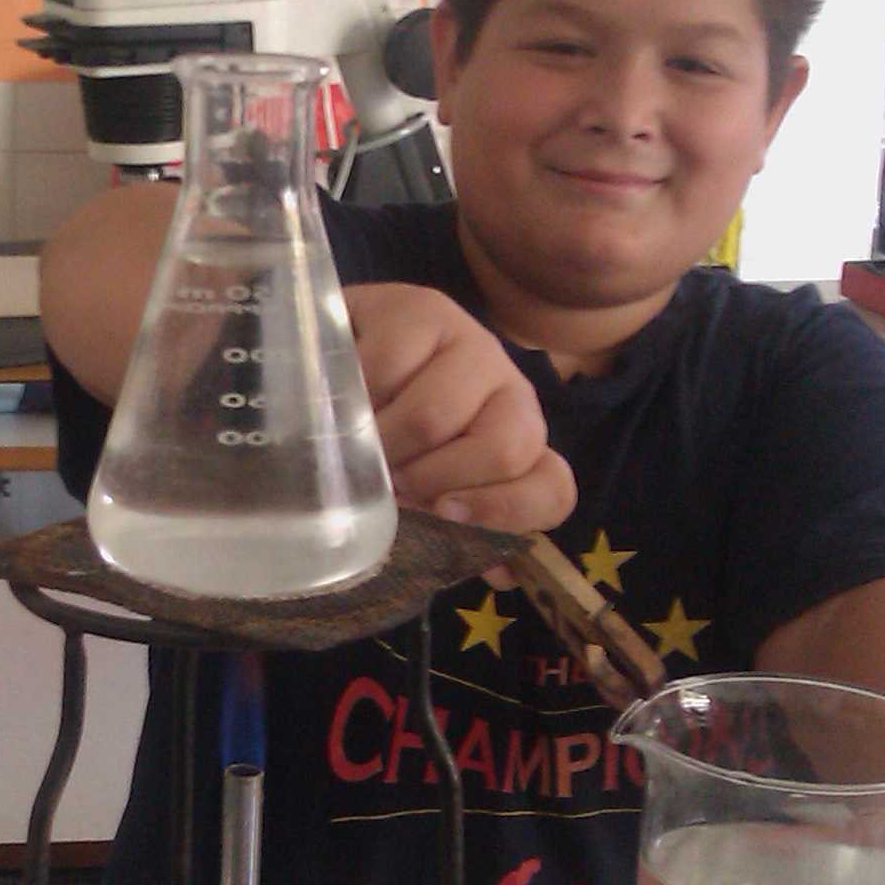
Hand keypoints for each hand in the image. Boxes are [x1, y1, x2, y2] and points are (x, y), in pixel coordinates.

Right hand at [345, 283, 576, 558]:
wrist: (331, 357)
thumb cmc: (380, 434)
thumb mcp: (416, 487)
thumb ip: (456, 532)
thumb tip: (504, 577)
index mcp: (519, 444)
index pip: (553, 488)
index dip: (508, 512)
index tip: (445, 515)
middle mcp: (510, 391)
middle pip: (503, 448)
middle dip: (429, 477)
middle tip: (386, 476)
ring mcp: (471, 344)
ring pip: (434, 417)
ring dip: (379, 444)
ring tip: (353, 441)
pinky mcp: (423, 308)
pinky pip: (384, 370)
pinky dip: (349, 397)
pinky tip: (337, 398)